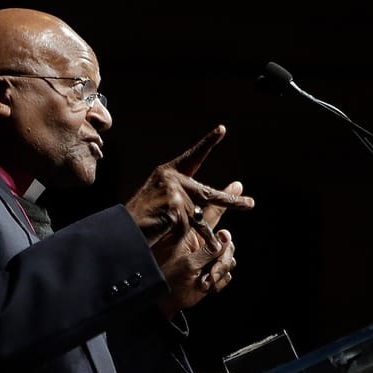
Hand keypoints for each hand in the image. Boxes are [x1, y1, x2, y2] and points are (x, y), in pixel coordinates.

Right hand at [125, 124, 254, 250]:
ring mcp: (173, 192)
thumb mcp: (162, 203)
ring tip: (219, 244)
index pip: (192, 157)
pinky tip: (169, 238)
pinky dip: (182, 236)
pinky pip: (188, 226)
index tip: (222, 129)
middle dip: (230, 201)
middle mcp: (171, 178)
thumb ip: (182, 198)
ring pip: (200, 214)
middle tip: (251, 204)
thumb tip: (210, 201)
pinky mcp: (174, 207)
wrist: (121, 232)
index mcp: (167, 173)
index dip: (208, 143)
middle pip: (208, 192)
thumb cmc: (142, 220)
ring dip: (210, 232)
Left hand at [152, 181, 243, 319]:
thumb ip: (208, 251)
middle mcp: (203, 243)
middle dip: (223, 256)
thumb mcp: (187, 264)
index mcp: (193, 234)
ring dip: (220, 270)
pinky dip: (220, 281)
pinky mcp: (212, 271)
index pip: (211, 212)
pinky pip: (227, 272)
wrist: (166, 301)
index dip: (225, 198)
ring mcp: (208, 257)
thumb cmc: (168, 279)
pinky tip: (207, 287)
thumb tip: (225, 239)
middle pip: (226, 240)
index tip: (237, 184)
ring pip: (229, 257)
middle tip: (213, 269)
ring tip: (206, 281)